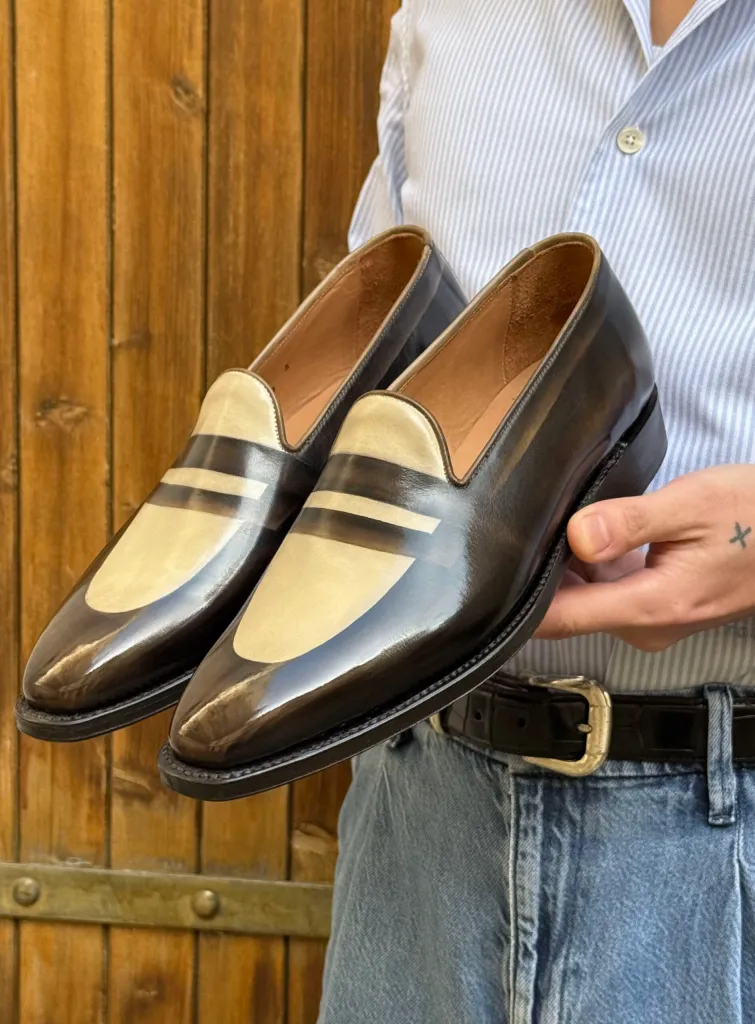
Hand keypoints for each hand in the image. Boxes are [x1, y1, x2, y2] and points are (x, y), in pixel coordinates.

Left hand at [536, 465, 754, 651]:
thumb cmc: (754, 516)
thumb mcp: (691, 505)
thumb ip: (629, 523)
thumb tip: (576, 537)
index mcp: (651, 607)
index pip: (562, 620)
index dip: (519, 602)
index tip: (491, 574)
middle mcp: (646, 626)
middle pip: (567, 610)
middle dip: (539, 575)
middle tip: (521, 530)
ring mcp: (652, 620)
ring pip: (586, 600)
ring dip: (566, 570)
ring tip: (550, 527)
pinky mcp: (658, 606)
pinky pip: (608, 593)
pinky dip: (590, 569)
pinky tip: (586, 537)